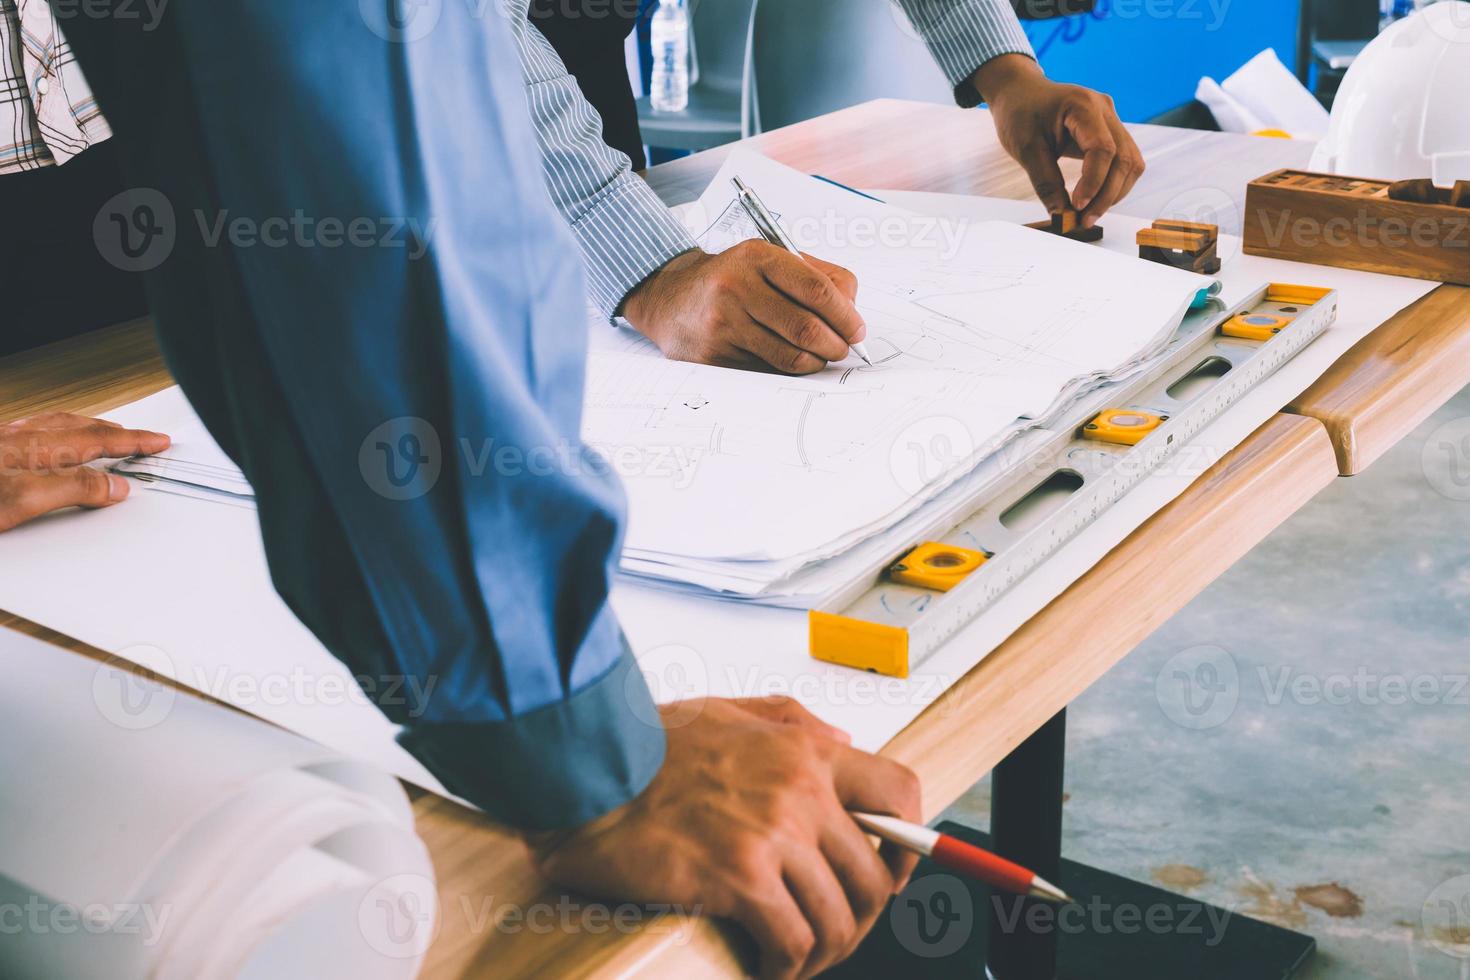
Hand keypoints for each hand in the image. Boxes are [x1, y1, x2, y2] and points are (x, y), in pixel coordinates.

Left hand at [0, 413, 170, 532]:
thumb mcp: (25, 499)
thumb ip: (74, 489)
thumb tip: (115, 487)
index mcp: (37, 447)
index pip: (98, 440)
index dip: (133, 441)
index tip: (157, 442)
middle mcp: (20, 438)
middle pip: (79, 427)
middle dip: (115, 432)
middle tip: (140, 438)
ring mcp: (4, 441)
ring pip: (56, 426)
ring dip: (87, 429)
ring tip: (104, 434)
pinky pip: (35, 432)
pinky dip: (58, 433)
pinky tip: (52, 443)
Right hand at [528, 696, 921, 979]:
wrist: (588, 769)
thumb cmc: (646, 744)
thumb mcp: (729, 711)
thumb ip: (793, 722)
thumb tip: (844, 740)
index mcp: (804, 750)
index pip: (899, 791)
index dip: (907, 844)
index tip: (890, 870)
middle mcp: (801, 792)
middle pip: (873, 875)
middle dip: (860, 917)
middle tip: (832, 931)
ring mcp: (773, 836)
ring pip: (839, 918)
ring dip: (824, 952)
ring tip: (797, 958)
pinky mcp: (739, 878)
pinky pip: (792, 941)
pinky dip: (786, 967)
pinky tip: (767, 967)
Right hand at [620, 242, 865, 374]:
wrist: (672, 298)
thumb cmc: (733, 279)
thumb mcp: (770, 261)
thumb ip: (817, 276)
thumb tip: (852, 311)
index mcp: (756, 256)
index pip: (816, 288)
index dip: (845, 315)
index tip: (857, 330)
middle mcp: (736, 287)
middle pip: (806, 327)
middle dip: (835, 345)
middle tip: (842, 349)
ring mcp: (722, 324)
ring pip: (789, 356)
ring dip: (815, 362)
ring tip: (820, 357)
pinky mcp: (714, 355)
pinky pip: (767, 371)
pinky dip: (788, 371)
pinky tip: (789, 360)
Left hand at [974, 54, 1145, 228]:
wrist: (1020, 91)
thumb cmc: (1019, 113)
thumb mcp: (1025, 149)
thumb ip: (1045, 182)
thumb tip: (1061, 214)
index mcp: (1083, 106)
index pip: (1103, 149)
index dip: (1094, 182)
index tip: (1077, 206)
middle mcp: (1104, 109)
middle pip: (1124, 158)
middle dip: (1108, 194)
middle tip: (1084, 220)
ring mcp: (1111, 118)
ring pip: (1131, 161)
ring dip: (1115, 192)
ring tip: (1089, 214)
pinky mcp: (1110, 129)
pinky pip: (1123, 159)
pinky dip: (1113, 182)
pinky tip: (1095, 199)